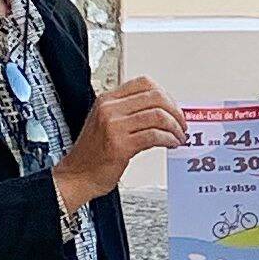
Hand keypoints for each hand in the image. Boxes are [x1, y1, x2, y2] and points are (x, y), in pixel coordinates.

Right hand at [54, 80, 189, 209]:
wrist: (76, 176)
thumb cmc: (92, 154)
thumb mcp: (106, 123)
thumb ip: (128, 112)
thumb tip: (162, 110)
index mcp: (107, 100)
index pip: (144, 83)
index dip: (165, 94)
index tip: (173, 108)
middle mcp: (109, 109)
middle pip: (155, 97)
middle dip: (175, 111)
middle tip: (181, 123)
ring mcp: (114, 126)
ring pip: (158, 115)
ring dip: (175, 127)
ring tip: (178, 136)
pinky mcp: (120, 145)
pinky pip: (154, 135)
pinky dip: (169, 139)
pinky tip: (172, 144)